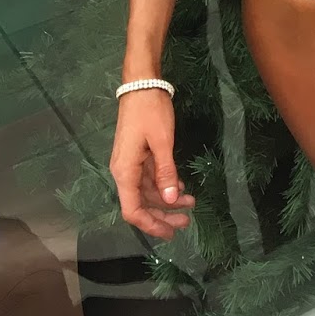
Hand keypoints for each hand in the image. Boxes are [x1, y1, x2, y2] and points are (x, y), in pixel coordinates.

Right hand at [110, 90, 195, 238]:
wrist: (142, 84)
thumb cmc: (150, 111)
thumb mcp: (162, 142)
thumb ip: (165, 172)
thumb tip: (170, 200)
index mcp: (124, 172)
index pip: (132, 210)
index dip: (151, 224)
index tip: (170, 232)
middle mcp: (124, 171)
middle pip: (141, 203)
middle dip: (163, 215)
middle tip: (186, 221)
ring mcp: (131, 163)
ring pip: (147, 191)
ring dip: (167, 199)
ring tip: (191, 203)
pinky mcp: (138, 155)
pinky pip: (150, 177)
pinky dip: (164, 184)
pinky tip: (181, 185)